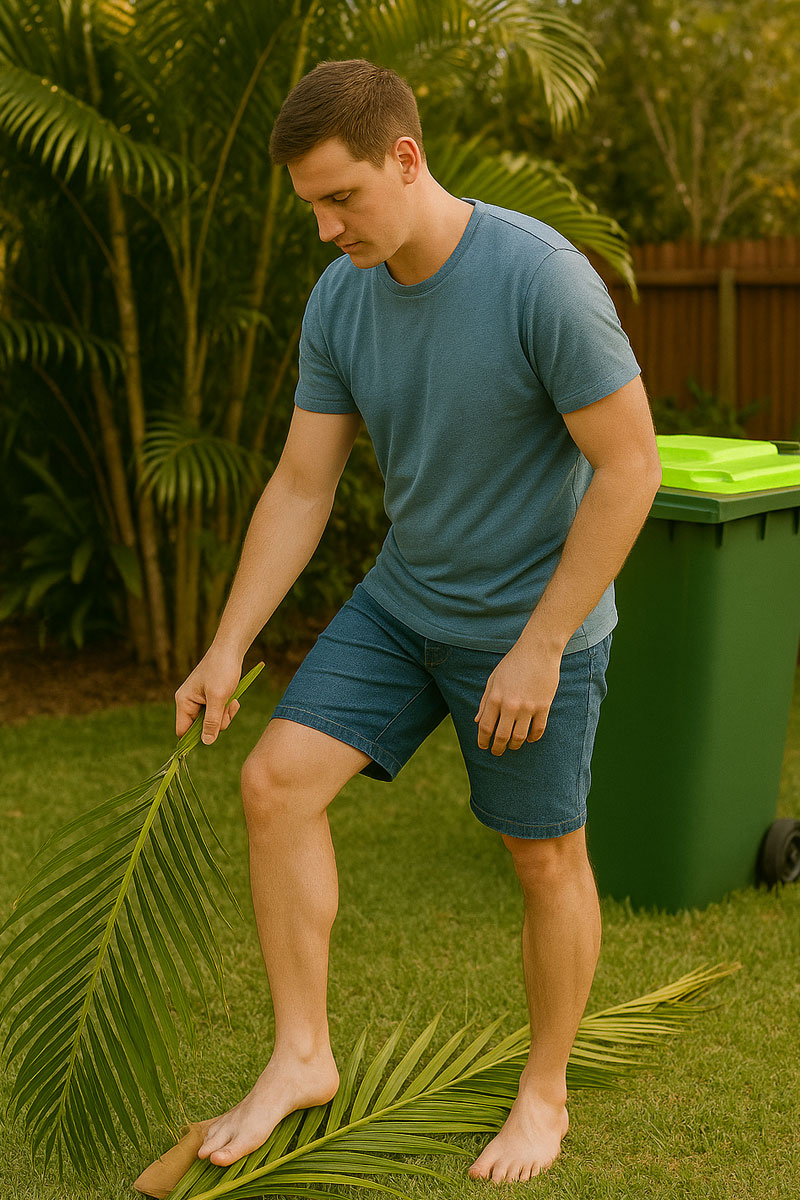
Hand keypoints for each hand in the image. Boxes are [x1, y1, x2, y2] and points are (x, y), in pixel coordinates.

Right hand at [175, 649, 242, 743]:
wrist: (231, 650)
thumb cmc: (222, 670)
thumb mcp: (218, 698)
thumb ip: (212, 721)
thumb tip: (206, 742)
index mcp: (184, 702)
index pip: (182, 730)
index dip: (194, 738)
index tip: (211, 737)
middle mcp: (189, 702)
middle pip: (200, 728)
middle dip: (217, 722)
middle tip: (226, 709)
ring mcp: (200, 700)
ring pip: (212, 721)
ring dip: (225, 715)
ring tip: (231, 701)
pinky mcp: (211, 698)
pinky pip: (218, 712)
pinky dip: (227, 708)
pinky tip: (233, 698)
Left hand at [474, 641, 561, 755]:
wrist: (538, 650)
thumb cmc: (513, 663)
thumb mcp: (493, 679)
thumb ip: (485, 701)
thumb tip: (477, 720)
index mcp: (495, 697)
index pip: (485, 727)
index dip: (483, 740)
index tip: (483, 746)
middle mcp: (510, 705)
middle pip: (502, 736)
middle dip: (497, 748)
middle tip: (497, 752)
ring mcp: (528, 707)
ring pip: (520, 737)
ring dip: (514, 745)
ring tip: (512, 746)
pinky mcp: (544, 706)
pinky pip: (538, 730)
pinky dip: (533, 738)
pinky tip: (529, 738)